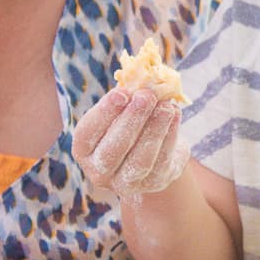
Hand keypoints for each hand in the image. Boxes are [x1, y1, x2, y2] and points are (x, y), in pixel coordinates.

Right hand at [72, 83, 187, 199]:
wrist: (153, 153)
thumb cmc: (131, 125)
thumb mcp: (122, 112)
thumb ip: (126, 99)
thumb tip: (142, 75)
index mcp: (84, 150)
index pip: (87, 133)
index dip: (104, 113)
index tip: (121, 92)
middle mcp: (99, 171)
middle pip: (112, 149)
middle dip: (131, 120)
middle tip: (146, 96)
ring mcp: (125, 183)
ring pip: (140, 159)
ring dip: (154, 130)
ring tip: (166, 106)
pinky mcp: (152, 184)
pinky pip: (161, 162)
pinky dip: (170, 137)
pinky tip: (175, 116)